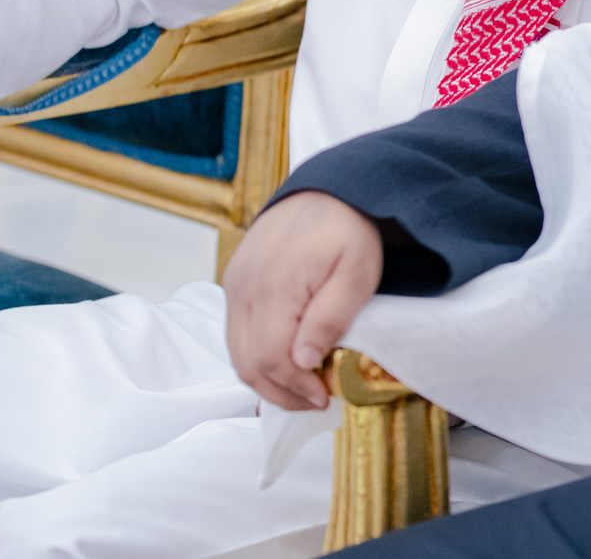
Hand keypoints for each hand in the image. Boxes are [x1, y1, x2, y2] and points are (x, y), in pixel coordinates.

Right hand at [223, 190, 384, 410]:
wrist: (327, 189)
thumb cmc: (348, 231)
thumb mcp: (357, 273)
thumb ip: (330, 317)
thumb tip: (301, 362)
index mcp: (274, 284)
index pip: (269, 357)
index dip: (294, 387)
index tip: (324, 398)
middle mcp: (243, 287)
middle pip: (246, 362)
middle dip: (280, 392)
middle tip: (315, 401)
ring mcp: (234, 285)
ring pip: (237, 352)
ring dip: (267, 378)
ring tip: (304, 387)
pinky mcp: (235, 283)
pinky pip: (237, 333)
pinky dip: (258, 355)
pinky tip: (288, 361)